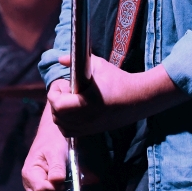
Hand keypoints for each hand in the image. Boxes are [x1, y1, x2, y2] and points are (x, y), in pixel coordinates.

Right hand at [22, 97, 68, 190]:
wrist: (51, 132)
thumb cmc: (52, 139)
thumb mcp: (56, 151)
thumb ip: (56, 167)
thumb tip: (57, 182)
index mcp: (29, 173)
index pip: (41, 190)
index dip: (55, 188)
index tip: (63, 180)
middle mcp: (29, 181)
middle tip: (64, 182)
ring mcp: (34, 184)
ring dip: (56, 190)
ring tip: (63, 180)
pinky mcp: (40, 184)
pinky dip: (56, 189)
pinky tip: (62, 182)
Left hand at [48, 54, 184, 136]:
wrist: (137, 98)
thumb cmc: (117, 79)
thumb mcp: (97, 65)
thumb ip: (75, 61)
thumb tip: (59, 58)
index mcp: (86, 102)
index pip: (57, 104)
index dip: (54, 92)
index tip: (62, 83)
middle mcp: (86, 118)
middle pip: (56, 116)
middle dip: (55, 101)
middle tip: (65, 89)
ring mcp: (89, 127)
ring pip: (61, 126)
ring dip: (59, 113)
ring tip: (68, 100)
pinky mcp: (92, 131)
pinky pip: (69, 132)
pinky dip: (65, 123)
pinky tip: (72, 111)